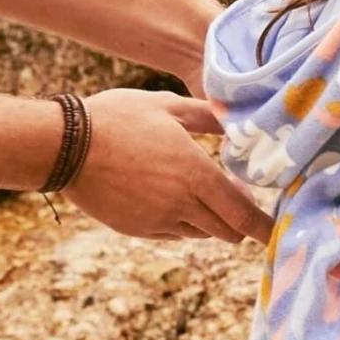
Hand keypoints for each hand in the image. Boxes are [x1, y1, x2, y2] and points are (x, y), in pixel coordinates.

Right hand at [68, 90, 273, 242]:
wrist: (63, 146)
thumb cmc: (117, 119)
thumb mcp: (167, 106)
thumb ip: (208, 116)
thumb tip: (238, 119)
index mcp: (195, 174)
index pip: (242, 214)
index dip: (263, 225)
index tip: (276, 228)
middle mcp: (180, 205)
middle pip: (226, 231)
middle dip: (240, 221)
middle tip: (238, 195)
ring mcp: (156, 222)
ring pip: (200, 233)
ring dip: (210, 220)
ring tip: (201, 191)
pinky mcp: (136, 229)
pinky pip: (172, 233)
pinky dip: (182, 222)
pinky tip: (171, 197)